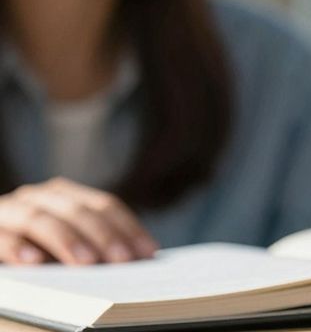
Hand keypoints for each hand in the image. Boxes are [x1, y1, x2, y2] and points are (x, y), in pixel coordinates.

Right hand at [0, 177, 157, 264]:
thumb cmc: (32, 248)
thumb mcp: (64, 245)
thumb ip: (92, 246)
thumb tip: (135, 261)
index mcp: (64, 195)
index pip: (104, 205)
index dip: (128, 227)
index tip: (148, 253)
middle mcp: (38, 196)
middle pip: (76, 210)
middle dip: (103, 235)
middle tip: (122, 261)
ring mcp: (9, 210)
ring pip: (39, 219)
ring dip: (65, 240)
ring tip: (86, 262)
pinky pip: (1, 236)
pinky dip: (17, 247)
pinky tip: (33, 262)